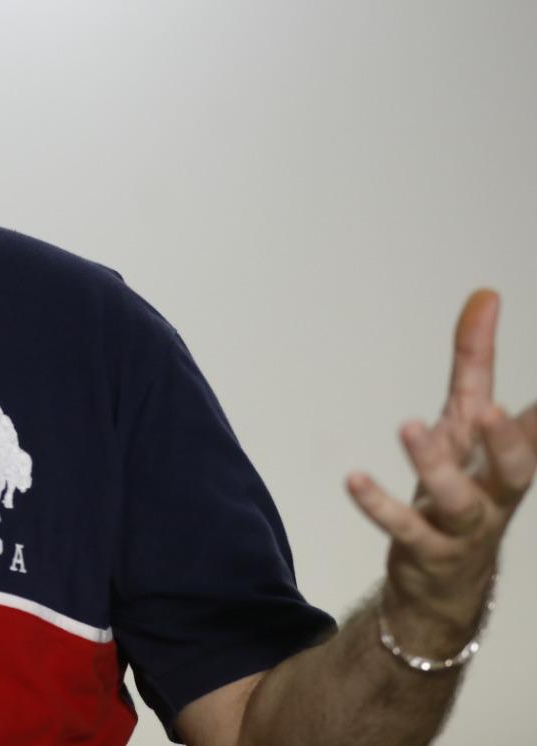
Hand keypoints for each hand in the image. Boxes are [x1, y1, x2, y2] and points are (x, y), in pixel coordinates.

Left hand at [346, 290, 536, 645]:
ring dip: (434, 465)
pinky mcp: (425, 550)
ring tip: (408, 426)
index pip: (535, 431)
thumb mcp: (465, 419)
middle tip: (491, 410)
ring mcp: (463, 526)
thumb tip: (485, 294)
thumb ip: (475, 361)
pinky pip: (405, 529)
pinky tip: (355, 478)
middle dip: (507, 442)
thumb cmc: (464, 484)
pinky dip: (380, 505)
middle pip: (517, 472)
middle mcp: (495, 493)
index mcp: (507, 458)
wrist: (446, 579)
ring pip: (460, 502)